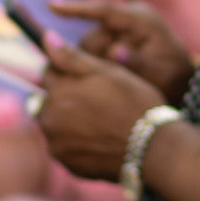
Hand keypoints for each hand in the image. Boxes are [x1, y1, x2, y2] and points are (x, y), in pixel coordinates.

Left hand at [34, 42, 167, 182]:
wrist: (153, 147)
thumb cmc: (133, 103)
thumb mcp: (105, 72)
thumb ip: (71, 56)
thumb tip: (46, 36)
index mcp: (58, 92)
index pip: (48, 72)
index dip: (67, 70)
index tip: (88, 77)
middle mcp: (50, 120)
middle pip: (47, 100)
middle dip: (64, 97)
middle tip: (96, 100)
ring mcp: (57, 145)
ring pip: (55, 124)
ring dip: (67, 120)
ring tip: (99, 121)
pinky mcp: (67, 164)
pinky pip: (65, 146)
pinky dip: (76, 141)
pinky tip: (99, 138)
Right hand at [50, 0, 196, 104]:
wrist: (181, 81)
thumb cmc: (172, 77)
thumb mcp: (159, 73)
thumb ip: (137, 62)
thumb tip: (115, 51)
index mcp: (141, 19)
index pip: (104, 9)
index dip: (77, 8)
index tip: (52, 5)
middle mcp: (129, 17)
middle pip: (93, 36)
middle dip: (94, 60)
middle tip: (107, 82)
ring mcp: (121, 27)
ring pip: (90, 46)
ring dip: (96, 65)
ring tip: (115, 82)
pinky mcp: (116, 37)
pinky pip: (96, 50)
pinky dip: (97, 64)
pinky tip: (109, 77)